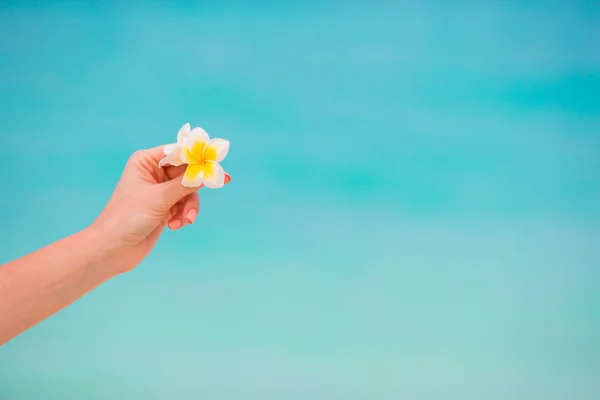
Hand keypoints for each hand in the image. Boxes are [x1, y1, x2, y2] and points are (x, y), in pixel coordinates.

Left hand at [89, 146, 230, 273]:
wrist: (112, 250)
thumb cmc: (128, 217)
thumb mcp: (160, 198)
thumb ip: (187, 184)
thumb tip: (211, 172)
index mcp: (146, 161)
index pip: (178, 152)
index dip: (198, 156)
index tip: (217, 160)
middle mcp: (153, 173)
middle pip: (187, 171)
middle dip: (194, 187)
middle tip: (221, 182)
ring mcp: (160, 192)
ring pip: (189, 191)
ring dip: (189, 206)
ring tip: (184, 220)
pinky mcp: (164, 208)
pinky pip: (184, 205)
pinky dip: (183, 215)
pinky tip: (174, 226)